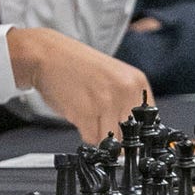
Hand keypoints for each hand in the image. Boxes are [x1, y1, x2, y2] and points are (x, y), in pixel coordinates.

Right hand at [7, 27, 151, 143]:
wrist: (47, 55)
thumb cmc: (76, 67)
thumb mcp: (114, 78)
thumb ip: (126, 102)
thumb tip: (133, 136)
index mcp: (136, 82)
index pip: (147, 123)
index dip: (134, 133)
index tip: (124, 134)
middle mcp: (125, 91)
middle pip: (129, 135)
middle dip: (114, 135)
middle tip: (100, 120)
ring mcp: (107, 102)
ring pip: (110, 139)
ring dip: (97, 134)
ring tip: (87, 112)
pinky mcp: (87, 113)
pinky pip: (91, 139)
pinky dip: (84, 133)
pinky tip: (78, 112)